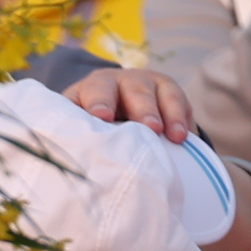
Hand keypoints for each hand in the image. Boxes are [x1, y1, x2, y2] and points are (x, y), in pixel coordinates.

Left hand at [61, 66, 195, 142]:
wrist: (112, 118)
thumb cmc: (89, 132)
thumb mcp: (78, 131)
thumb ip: (77, 141)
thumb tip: (67, 169)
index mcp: (92, 88)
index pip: (96, 90)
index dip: (99, 102)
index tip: (103, 117)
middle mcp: (121, 80)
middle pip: (133, 89)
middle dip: (142, 109)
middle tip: (151, 128)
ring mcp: (148, 83)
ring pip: (161, 92)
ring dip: (169, 113)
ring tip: (175, 136)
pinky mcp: (168, 91)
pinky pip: (178, 100)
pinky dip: (181, 118)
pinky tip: (184, 136)